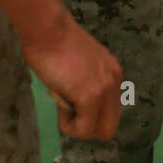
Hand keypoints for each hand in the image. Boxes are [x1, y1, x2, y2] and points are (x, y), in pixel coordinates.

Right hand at [23, 11, 123, 141]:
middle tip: (68, 110)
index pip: (109, 111)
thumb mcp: (79, 65)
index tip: (71, 100)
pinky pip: (83, 129)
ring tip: (62, 103)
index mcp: (112, 73)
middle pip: (110, 127)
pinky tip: (59, 105)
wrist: (47, 30)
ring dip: (77, 126)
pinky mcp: (91, 97)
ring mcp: (104, 89)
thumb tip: (76, 101)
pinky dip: (68, 126)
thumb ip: (85, 82)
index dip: (89, 114)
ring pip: (100, 131)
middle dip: (86, 126)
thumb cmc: (53, 42)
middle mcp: (114, 81)